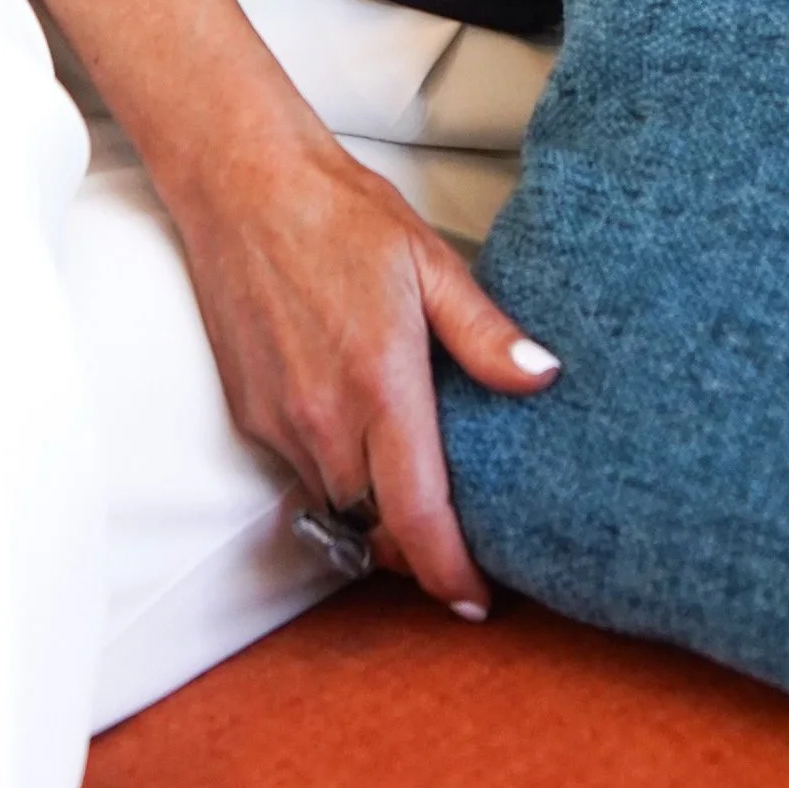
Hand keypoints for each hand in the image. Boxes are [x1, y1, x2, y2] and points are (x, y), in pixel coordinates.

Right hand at [165, 109, 558, 617]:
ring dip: (375, 508)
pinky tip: (360, 434)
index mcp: (380, 386)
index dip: (449, 572)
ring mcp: (278, 421)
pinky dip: (336, 471)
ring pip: (337, 503)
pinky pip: (301, 470)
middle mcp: (324, 419)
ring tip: (415, 484)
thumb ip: (486, 334)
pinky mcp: (248, 412)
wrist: (244, 186)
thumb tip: (544, 379)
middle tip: (459, 536)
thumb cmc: (342, 216)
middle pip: (377, 526)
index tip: (476, 601)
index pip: (417, 516)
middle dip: (418, 545)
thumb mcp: (431, 265)